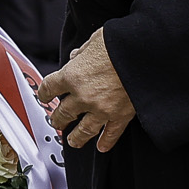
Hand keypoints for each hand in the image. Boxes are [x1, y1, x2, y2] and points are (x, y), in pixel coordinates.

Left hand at [36, 29, 134, 152]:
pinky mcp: (120, 116)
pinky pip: (111, 134)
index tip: (44, 96)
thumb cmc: (118, 44)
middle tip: (56, 121)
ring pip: (83, 130)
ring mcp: (101, 109)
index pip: (49, 88)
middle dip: (57, 118)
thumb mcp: (94, 41)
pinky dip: (106, 141)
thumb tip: (76, 56)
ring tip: (72, 141)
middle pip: (63, 113)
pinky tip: (102, 147)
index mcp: (72, 75)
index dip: (44, 93)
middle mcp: (83, 96)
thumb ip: (82, 53)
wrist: (144, 54)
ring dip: (75, 137)